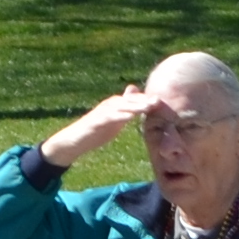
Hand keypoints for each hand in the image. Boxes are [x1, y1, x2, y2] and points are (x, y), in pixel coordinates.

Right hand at [36, 86, 153, 170]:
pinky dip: (121, 115)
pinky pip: (111, 116)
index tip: (164, 102)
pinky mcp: (97, 121)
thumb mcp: (115, 119)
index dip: (148, 100)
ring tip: (150, 106)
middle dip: (146, 100)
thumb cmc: (95, 130)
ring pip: (123, 106)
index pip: (135, 100)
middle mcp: (111, 104)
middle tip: (161, 100)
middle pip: (131, 100)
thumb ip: (126, 109)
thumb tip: (137, 98)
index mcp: (116, 104)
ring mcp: (103, 112)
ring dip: (137, 105)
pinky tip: (130, 116)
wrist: (74, 140)